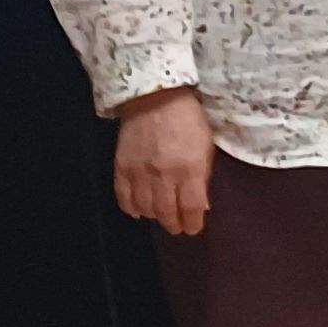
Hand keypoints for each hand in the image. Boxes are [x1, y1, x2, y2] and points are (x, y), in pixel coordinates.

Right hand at [111, 85, 214, 236]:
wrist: (156, 98)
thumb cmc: (189, 121)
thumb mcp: (206, 147)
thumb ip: (203, 177)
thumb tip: (201, 206)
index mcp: (190, 168)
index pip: (191, 208)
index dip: (193, 223)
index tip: (194, 228)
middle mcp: (164, 175)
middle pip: (167, 213)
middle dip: (174, 225)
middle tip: (178, 228)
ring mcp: (140, 172)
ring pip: (145, 209)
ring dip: (155, 217)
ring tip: (162, 217)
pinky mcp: (121, 168)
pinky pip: (124, 198)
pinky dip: (132, 209)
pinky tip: (140, 211)